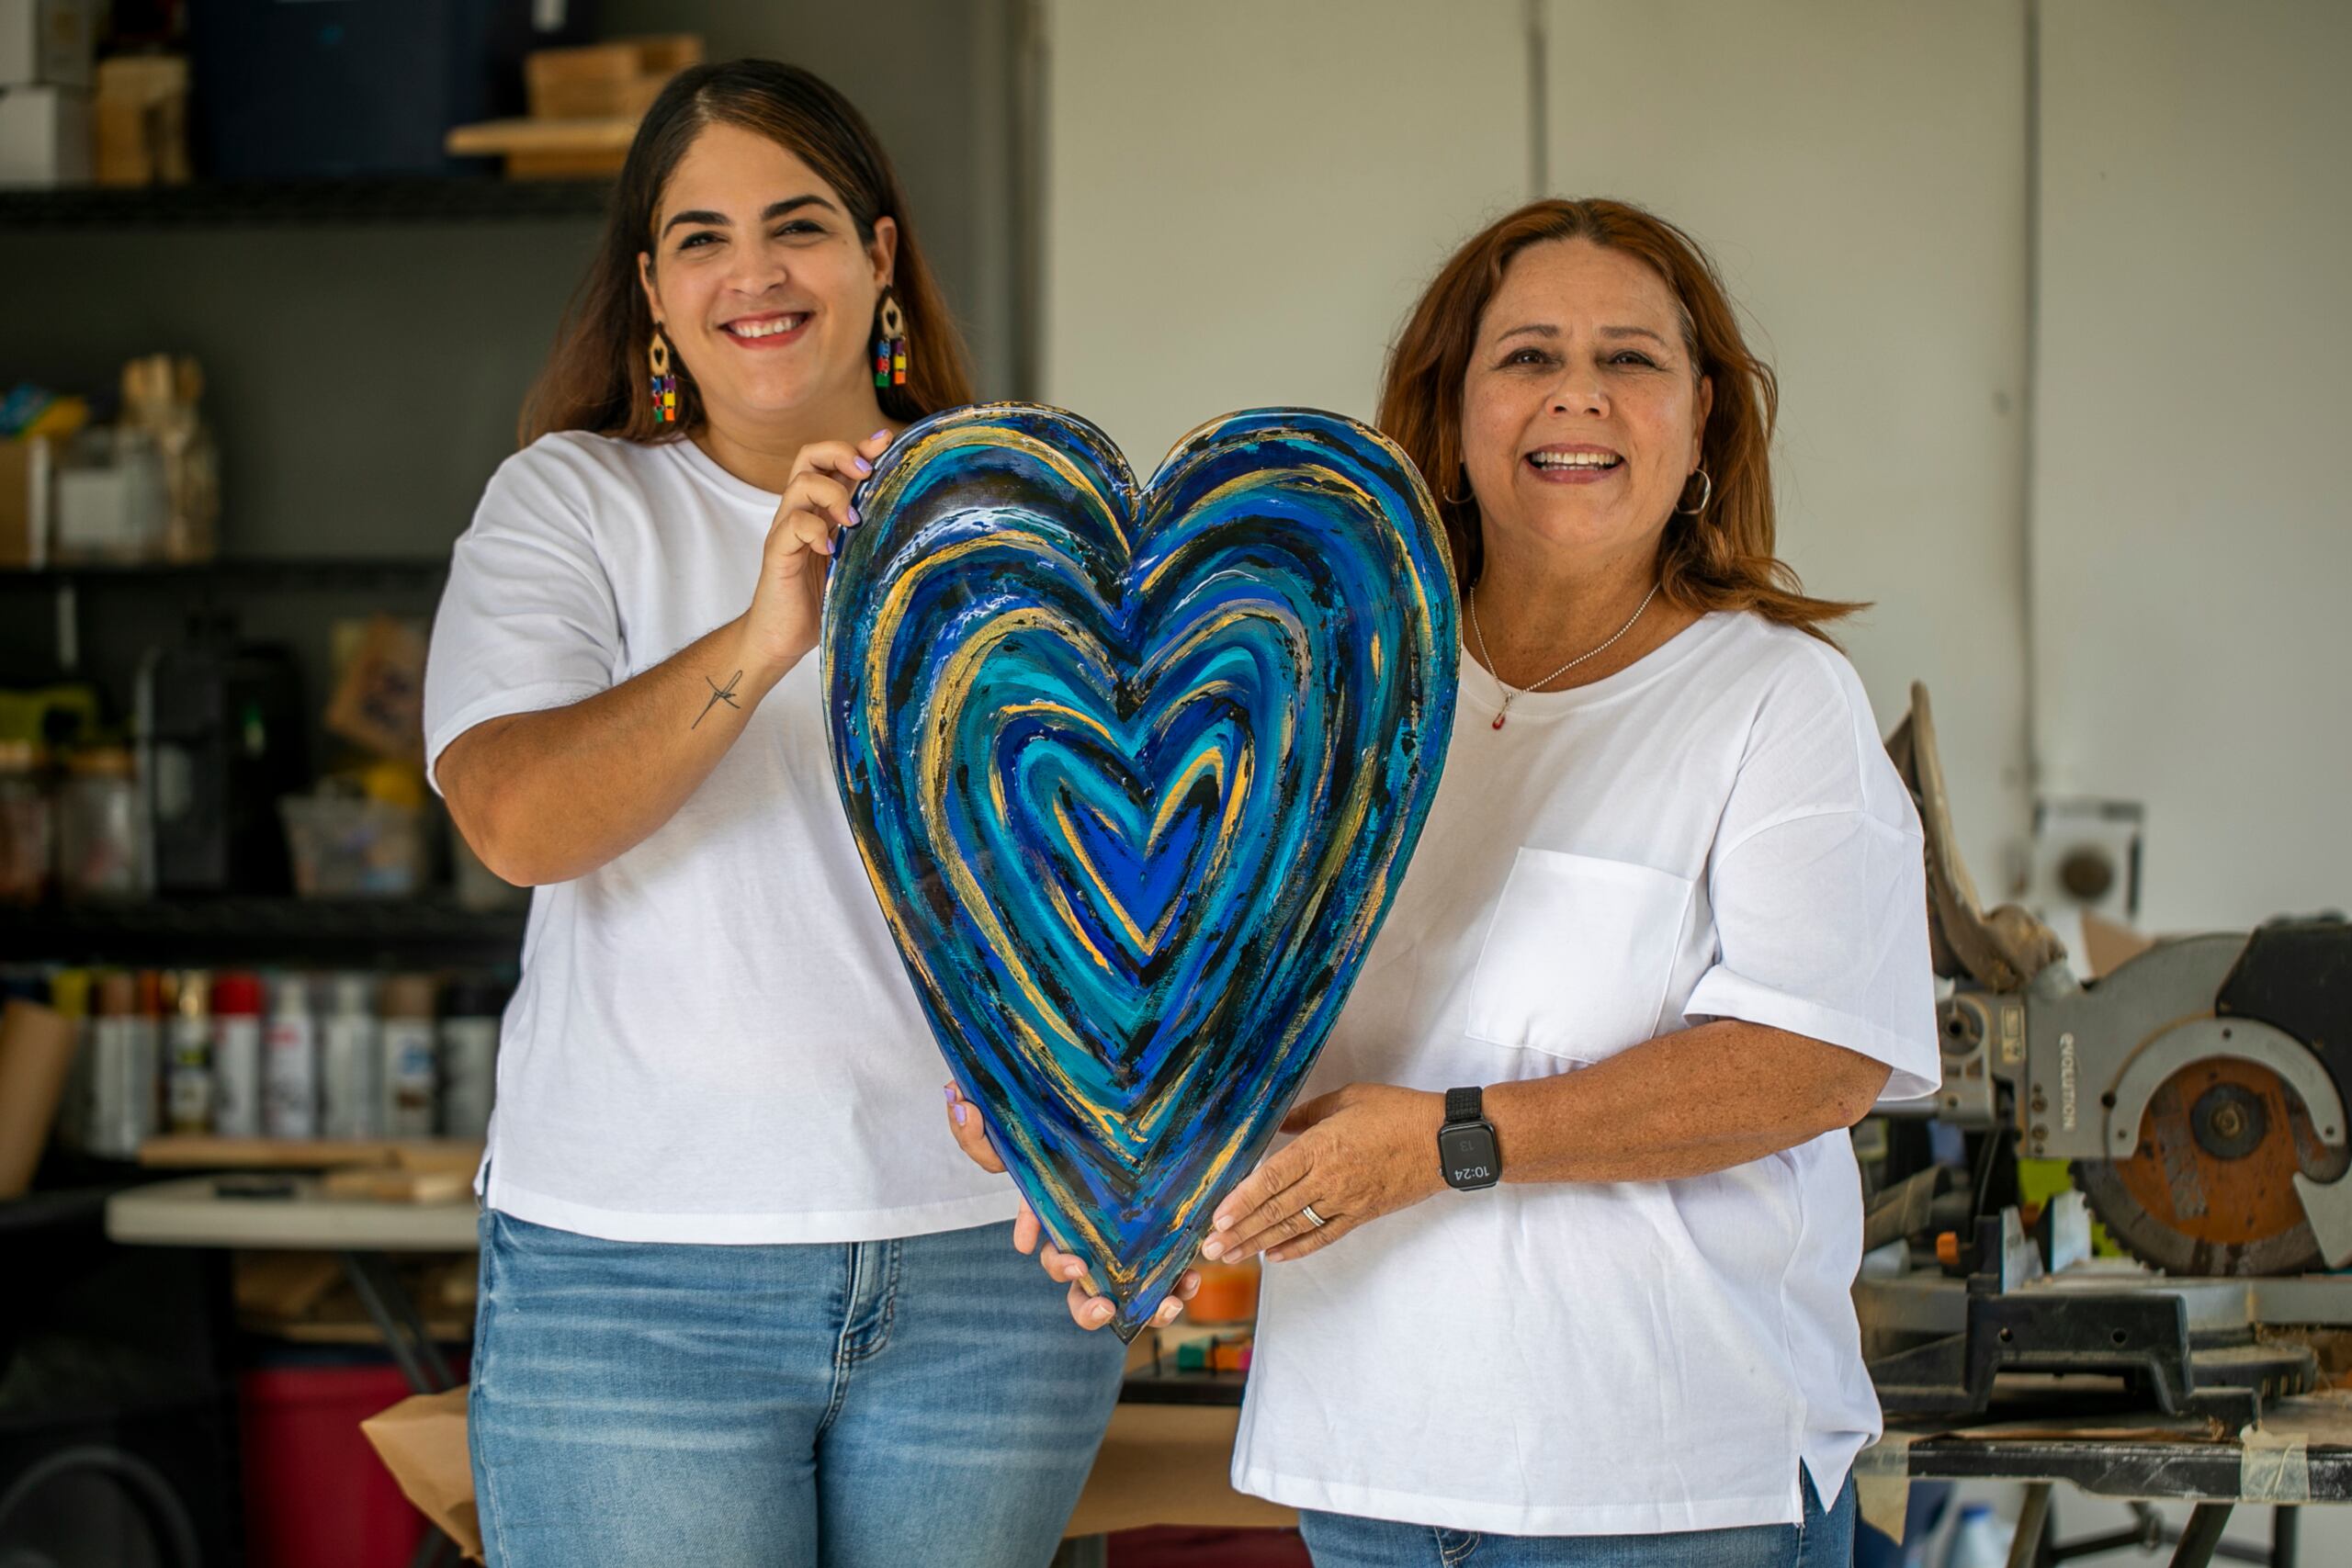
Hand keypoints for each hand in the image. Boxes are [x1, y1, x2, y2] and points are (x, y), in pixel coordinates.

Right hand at [738, 428, 893, 677]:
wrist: (781, 638)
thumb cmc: (823, 602)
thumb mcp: (856, 564)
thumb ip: (872, 540)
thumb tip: (919, 527)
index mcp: (821, 510)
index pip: (832, 462)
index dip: (858, 446)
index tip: (887, 440)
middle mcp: (801, 512)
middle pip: (809, 458)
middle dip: (840, 453)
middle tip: (866, 472)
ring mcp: (786, 530)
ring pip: (799, 485)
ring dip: (832, 494)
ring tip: (853, 521)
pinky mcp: (777, 553)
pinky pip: (790, 526)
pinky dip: (814, 531)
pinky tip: (832, 550)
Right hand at [942, 1080, 1199, 1331]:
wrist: (1124, 1119)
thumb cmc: (1063, 1132)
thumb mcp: (1025, 1129)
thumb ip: (985, 1122)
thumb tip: (957, 1100)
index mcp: (1058, 1222)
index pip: (1044, 1246)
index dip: (1051, 1257)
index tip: (1062, 1258)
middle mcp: (1089, 1242)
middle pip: (1080, 1287)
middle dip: (1086, 1306)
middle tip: (1103, 1303)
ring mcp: (1123, 1248)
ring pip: (1127, 1293)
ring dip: (1144, 1308)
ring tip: (1167, 1304)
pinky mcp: (1158, 1244)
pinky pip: (1166, 1275)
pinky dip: (1178, 1282)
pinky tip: (1190, 1278)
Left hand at [1202, 1083, 1445, 1263]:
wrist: (1444, 1142)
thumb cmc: (1398, 1112)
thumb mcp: (1349, 1099)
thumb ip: (1309, 1112)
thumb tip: (1280, 1123)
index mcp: (1322, 1146)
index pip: (1272, 1178)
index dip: (1243, 1199)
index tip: (1218, 1216)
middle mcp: (1329, 1179)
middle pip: (1276, 1210)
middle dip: (1240, 1230)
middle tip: (1211, 1248)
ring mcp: (1346, 1201)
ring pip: (1295, 1227)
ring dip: (1259, 1243)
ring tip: (1232, 1256)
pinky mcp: (1362, 1215)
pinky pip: (1324, 1236)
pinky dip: (1298, 1249)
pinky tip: (1274, 1257)